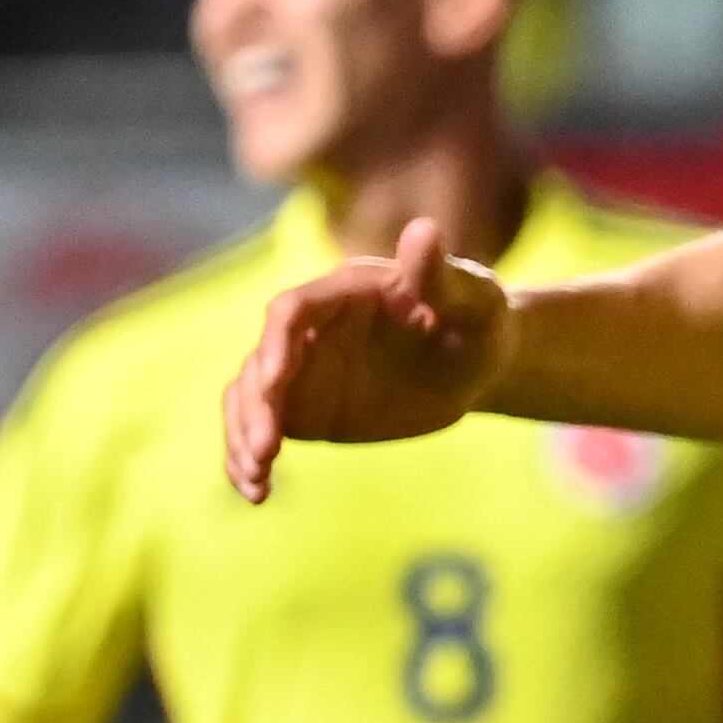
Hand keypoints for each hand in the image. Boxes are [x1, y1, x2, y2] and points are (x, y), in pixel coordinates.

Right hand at [222, 218, 520, 502]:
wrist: (478, 363)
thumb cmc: (480, 322)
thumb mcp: (475, 302)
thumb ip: (441, 276)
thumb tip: (424, 229)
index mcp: (344, 293)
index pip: (292, 311)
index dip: (277, 344)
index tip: (276, 382)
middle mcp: (310, 329)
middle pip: (260, 362)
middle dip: (255, 406)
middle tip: (266, 451)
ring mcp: (302, 370)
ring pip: (249, 399)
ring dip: (243, 437)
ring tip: (258, 479)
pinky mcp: (304, 407)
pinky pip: (263, 429)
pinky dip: (251, 459)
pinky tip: (258, 493)